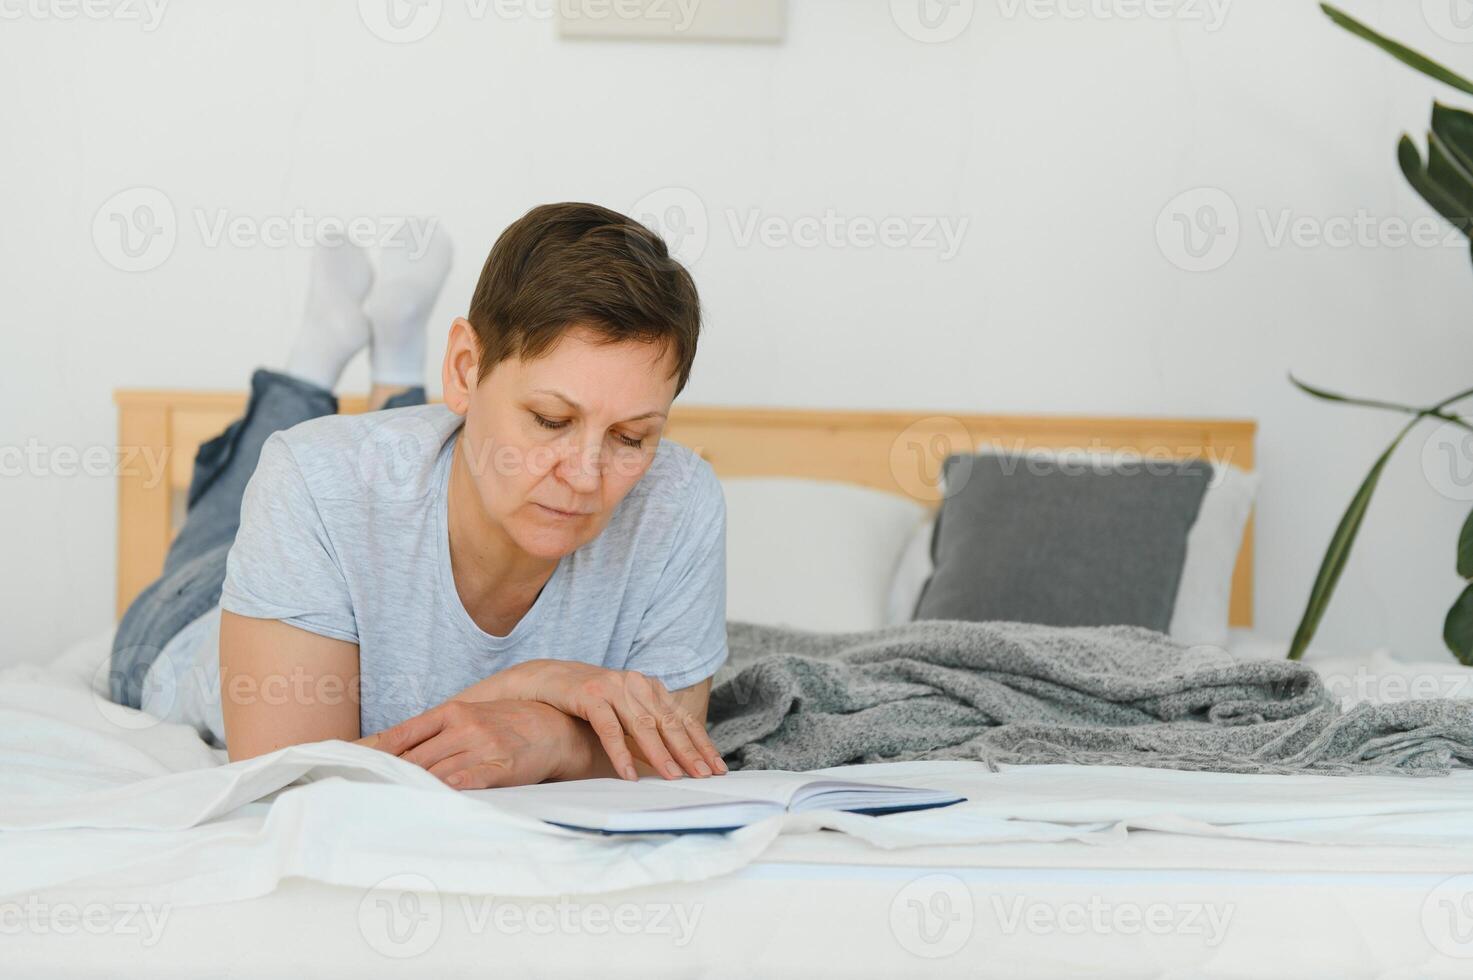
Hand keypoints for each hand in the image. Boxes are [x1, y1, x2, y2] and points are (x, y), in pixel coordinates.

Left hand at [357, 699, 589, 788]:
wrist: (555, 727)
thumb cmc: (506, 724)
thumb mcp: (470, 717)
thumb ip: (435, 732)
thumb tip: (391, 751)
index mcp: (452, 712)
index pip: (403, 734)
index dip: (375, 753)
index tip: (350, 766)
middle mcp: (464, 726)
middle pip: (414, 757)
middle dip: (388, 778)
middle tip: (359, 795)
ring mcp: (482, 746)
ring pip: (435, 772)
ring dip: (411, 790)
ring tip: (385, 806)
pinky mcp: (500, 767)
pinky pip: (466, 782)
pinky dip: (445, 793)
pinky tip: (429, 801)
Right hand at [490, 660, 725, 781]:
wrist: (547, 679)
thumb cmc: (589, 701)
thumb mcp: (623, 714)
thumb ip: (645, 733)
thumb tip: (673, 763)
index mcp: (650, 688)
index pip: (683, 719)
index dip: (702, 744)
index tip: (718, 767)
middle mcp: (637, 684)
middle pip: (669, 722)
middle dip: (689, 751)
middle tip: (704, 776)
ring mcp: (614, 688)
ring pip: (643, 725)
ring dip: (660, 754)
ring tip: (674, 777)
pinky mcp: (590, 695)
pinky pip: (609, 728)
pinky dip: (620, 752)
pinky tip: (629, 774)